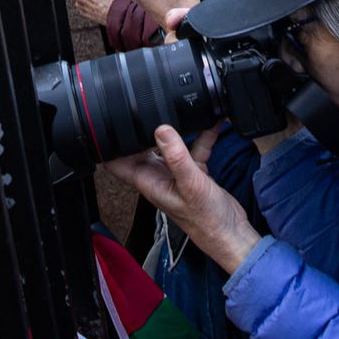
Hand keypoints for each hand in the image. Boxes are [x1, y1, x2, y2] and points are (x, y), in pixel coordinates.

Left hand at [100, 121, 255, 270]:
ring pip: (168, 145)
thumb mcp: (191, 183)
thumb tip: (161, 129)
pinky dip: (201, 136)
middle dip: (142, 129)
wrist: (229, 232)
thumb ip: (176, 156)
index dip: (110, 145)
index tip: (112, 123)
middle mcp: (158, 176)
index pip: (117, 162)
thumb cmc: (206, 219)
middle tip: (147, 107)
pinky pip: (193, 148)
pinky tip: (211, 124)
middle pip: (140, 148)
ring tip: (180, 110)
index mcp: (148, 181)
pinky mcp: (193, 172)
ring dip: (175, 129)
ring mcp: (175, 173)